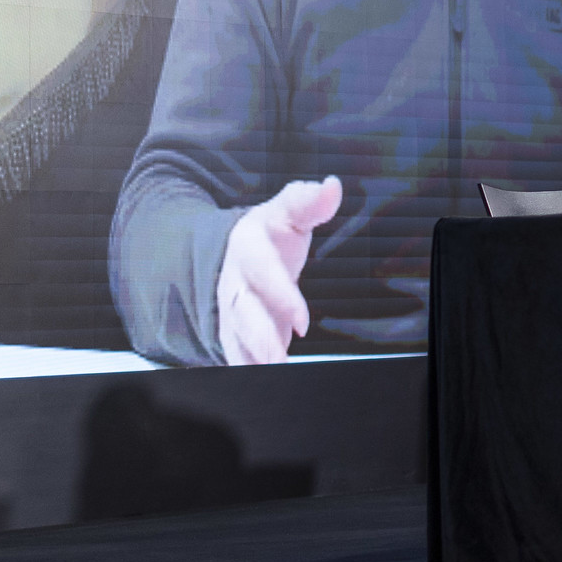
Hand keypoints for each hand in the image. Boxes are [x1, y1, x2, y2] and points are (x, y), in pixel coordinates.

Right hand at [216, 176, 341, 365]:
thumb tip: (331, 184)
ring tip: (274, 372)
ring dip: (252, 356)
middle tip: (278, 359)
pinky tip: (262, 376)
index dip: (281, 296)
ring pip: (235, 334)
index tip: (303, 323)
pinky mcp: (232, 327)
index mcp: (247, 244)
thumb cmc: (273, 233)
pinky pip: (234, 349)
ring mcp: (230, 305)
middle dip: (259, 337)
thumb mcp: (288, 211)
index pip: (263, 270)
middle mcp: (234, 278)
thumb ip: (309, 201)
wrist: (234, 249)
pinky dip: (246, 364)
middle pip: (243, 310)